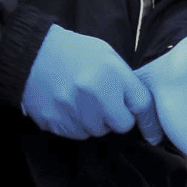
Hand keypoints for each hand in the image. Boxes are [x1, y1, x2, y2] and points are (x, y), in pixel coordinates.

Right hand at [21, 25, 154, 139]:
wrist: (33, 53)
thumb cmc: (74, 52)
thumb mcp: (107, 55)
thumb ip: (124, 80)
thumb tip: (140, 107)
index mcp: (111, 74)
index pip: (141, 105)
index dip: (149, 121)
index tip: (154, 134)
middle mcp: (94, 94)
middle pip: (121, 125)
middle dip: (117, 117)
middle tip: (104, 101)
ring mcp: (73, 111)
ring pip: (97, 131)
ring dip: (94, 121)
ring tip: (82, 99)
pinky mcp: (55, 122)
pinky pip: (76, 134)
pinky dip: (76, 124)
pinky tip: (68, 105)